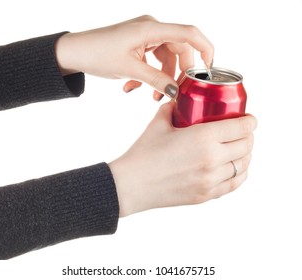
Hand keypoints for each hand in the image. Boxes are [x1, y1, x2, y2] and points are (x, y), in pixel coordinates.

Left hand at [55, 15, 213, 99]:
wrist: (74, 53)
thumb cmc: (97, 54)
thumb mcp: (129, 69)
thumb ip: (156, 80)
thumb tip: (176, 91)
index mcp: (151, 28)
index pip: (188, 33)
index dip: (205, 48)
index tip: (210, 68)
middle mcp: (151, 29)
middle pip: (178, 51)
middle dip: (176, 75)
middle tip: (171, 93)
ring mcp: (144, 37)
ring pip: (164, 59)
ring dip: (159, 79)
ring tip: (148, 96)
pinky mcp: (137, 45)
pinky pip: (151, 61)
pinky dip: (146, 76)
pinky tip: (131, 88)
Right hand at [109, 102, 256, 216]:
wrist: (131, 185)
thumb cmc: (143, 153)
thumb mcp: (158, 124)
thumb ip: (173, 109)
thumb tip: (179, 102)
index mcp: (203, 138)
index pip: (242, 128)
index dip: (250, 121)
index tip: (249, 119)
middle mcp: (212, 159)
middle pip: (247, 145)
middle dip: (248, 136)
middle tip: (241, 132)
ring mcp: (211, 180)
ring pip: (243, 165)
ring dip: (245, 154)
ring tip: (238, 149)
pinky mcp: (206, 195)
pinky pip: (234, 184)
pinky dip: (239, 173)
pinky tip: (234, 167)